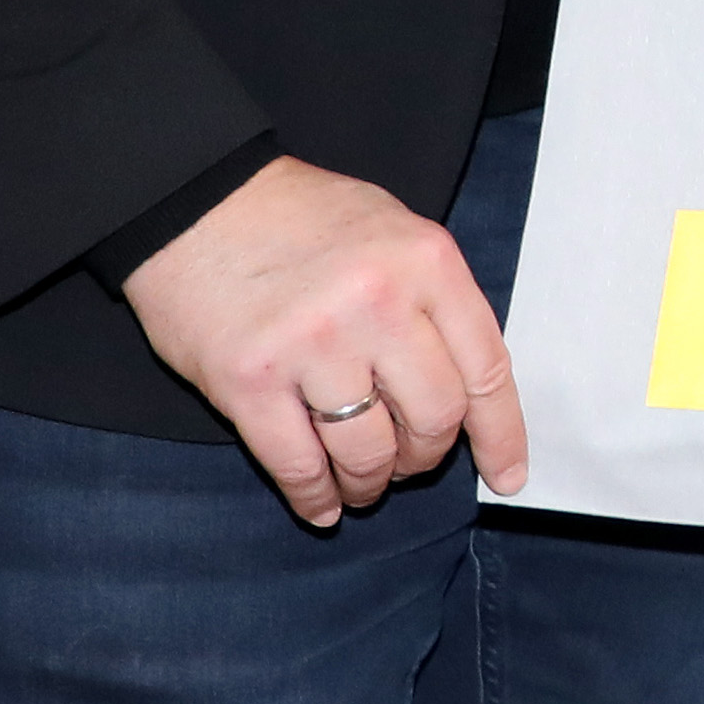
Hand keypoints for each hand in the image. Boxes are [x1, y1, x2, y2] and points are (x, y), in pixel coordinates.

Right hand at [120, 156, 524, 526]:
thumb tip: (469, 387)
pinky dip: (315, 497)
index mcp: (427, 263)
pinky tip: (322, 504)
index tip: (506, 474)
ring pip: (368, 451)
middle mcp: (378, 304)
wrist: (196, 199)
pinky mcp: (248, 380)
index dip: (500, 434)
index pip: (486, 370)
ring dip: (371, 482)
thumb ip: (435, 301)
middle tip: (408, 463)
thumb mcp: (396, 233)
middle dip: (426, 457)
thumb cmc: (303, 219)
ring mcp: (312, 345)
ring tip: (364, 484)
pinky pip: (298, 465)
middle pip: (434, 418)